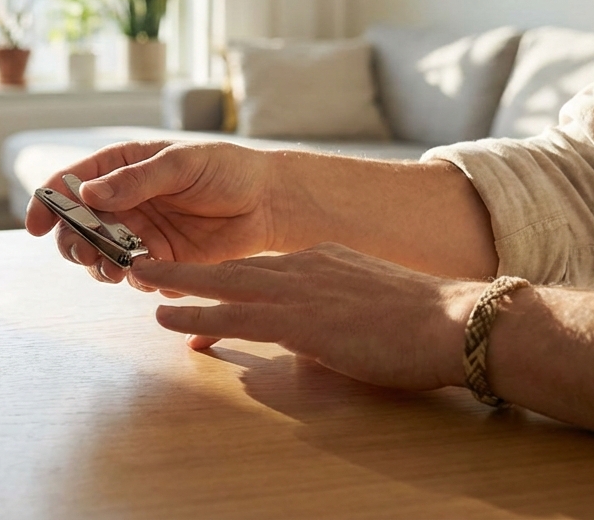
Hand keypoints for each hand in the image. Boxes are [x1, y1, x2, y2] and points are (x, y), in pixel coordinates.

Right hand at [25, 141, 282, 284]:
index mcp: (121, 167)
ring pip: (100, 255)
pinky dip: (132, 279)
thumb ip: (136, 180)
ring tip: (112, 269)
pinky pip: (133, 275)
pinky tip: (145, 276)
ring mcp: (140, 233)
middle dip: (72, 242)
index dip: (47, 202)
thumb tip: (89, 193)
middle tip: (83, 253)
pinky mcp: (161, 261)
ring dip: (98, 265)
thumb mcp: (181, 164)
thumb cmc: (227, 170)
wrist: (268, 203)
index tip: (35, 223)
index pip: (71, 182)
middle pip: (78, 226)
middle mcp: (124, 201)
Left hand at [128, 243, 477, 390]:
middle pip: (234, 264)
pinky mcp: (298, 320)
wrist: (451, 321)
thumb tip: (320, 334)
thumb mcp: (374, 303)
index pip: (264, 268)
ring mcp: (300, 290)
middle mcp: (305, 265)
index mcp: (324, 259)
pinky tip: (172, 321)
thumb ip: (340, 310)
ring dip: (180, 284)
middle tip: (147, 261)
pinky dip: (198, 317)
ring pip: (224, 284)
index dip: (229, 277)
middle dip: (189, 265)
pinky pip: (235, 317)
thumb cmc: (424, 323)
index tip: (205, 285)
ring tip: (142, 282)